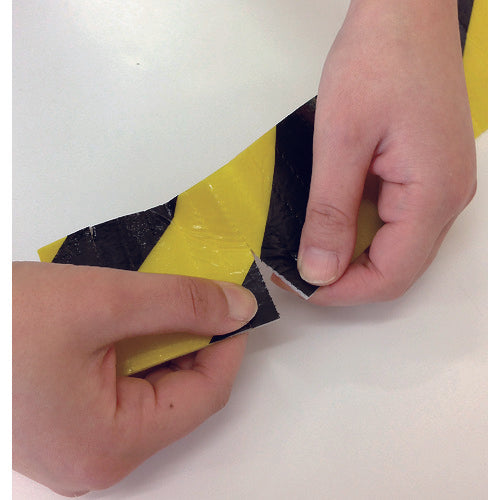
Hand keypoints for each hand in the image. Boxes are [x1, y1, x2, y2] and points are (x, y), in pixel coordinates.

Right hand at [12, 262, 256, 495]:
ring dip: (158, 343)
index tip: (234, 307)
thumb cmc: (3, 318)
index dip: (227, 347)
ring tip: (148, 304)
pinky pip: (115, 390)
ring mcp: (72, 446)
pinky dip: (129, 353)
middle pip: (175, 395)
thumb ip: (181, 303)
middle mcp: (94, 459)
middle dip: (189, 342)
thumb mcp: (104, 300)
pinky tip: (118, 323)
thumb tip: (240, 308)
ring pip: (146, 390)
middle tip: (190, 295)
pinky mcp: (58, 425)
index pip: (204, 395)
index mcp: (111, 445)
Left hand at [296, 0, 475, 304]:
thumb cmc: (379, 58)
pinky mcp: (425, 172)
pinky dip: (359, 226)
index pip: (390, 276)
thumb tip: (320, 269)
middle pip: (395, 266)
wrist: (405, 11)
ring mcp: (438, 186)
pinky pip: (393, 219)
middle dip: (343, 274)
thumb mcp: (341, 140)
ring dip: (349, 250)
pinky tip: (329, 214)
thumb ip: (330, 211)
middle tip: (296, 264)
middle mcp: (445, 198)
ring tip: (306, 241)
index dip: (343, 291)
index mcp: (432, 195)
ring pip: (393, 245)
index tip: (301, 286)